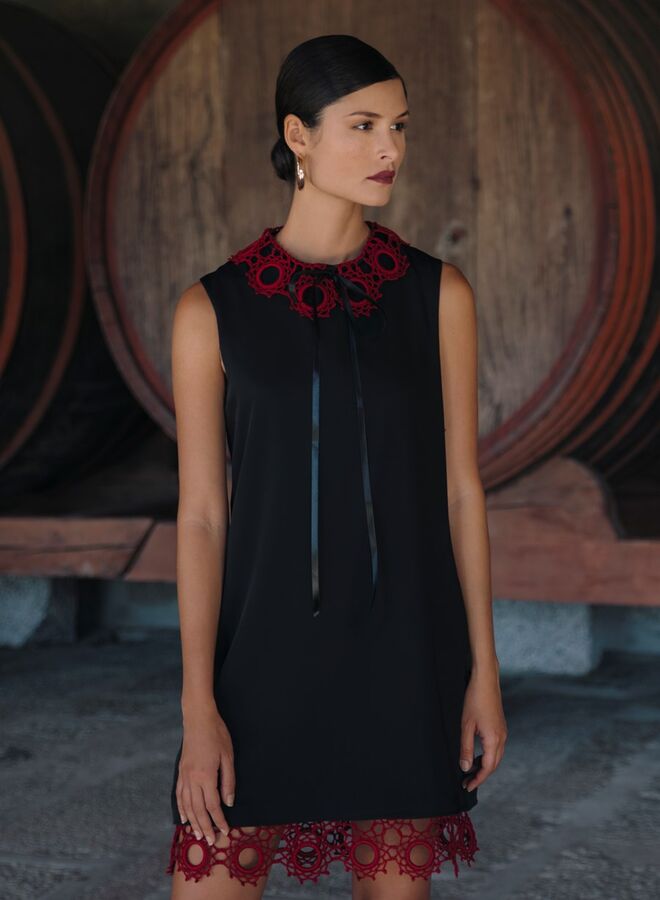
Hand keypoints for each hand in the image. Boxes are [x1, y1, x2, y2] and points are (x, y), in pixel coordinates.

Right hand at [176, 705, 235, 845]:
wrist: (198, 719)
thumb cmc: (217, 735)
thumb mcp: (228, 757)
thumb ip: (228, 781)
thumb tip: (229, 802)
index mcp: (206, 776)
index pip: (213, 806)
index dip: (219, 821)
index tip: (225, 831)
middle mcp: (192, 780)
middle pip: (198, 810)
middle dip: (205, 827)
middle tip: (210, 841)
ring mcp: (184, 776)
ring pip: (187, 805)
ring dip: (193, 822)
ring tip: (197, 835)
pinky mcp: (180, 771)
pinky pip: (179, 795)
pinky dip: (181, 808)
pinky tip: (184, 817)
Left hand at [459, 663, 506, 791]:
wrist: (486, 680)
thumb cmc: (474, 700)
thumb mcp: (466, 725)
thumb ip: (466, 748)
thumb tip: (465, 767)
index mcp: (494, 740)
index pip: (488, 768)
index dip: (478, 779)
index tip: (467, 787)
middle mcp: (502, 738)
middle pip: (494, 764)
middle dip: (481, 775)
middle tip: (467, 782)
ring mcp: (503, 732)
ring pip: (496, 757)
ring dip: (484, 766)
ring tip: (470, 771)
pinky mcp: (500, 727)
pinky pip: (496, 748)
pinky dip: (487, 756)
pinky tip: (477, 755)